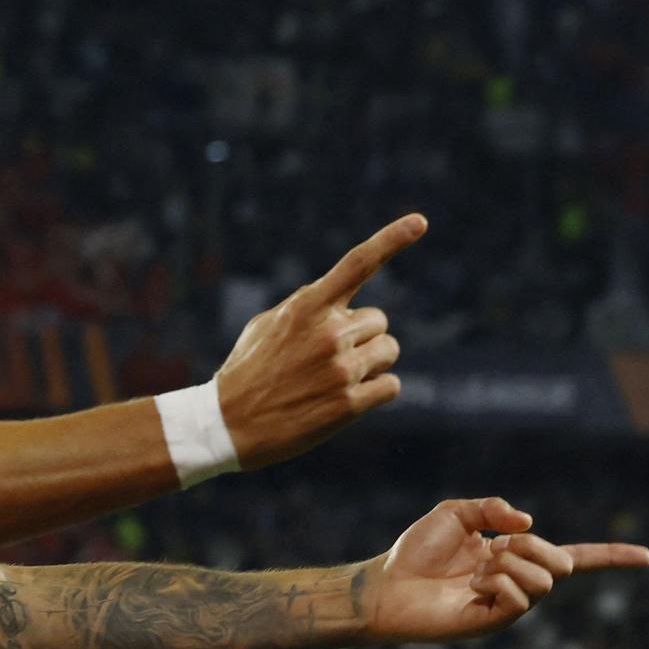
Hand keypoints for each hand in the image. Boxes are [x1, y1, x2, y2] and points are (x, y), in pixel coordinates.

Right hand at [214, 214, 423, 468]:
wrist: (228, 425)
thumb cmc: (247, 371)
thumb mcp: (266, 325)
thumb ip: (306, 307)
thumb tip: (338, 300)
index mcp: (307, 307)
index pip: (357, 264)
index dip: (392, 240)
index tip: (421, 222)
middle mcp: (328, 333)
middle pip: (378, 321)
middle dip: (361, 337)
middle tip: (328, 358)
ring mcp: (340, 369)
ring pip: (389, 351)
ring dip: (372, 364)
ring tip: (336, 379)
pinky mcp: (348, 404)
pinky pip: (391, 386)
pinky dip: (377, 392)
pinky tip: (346, 400)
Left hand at [359, 497, 648, 643]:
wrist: (385, 585)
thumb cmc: (415, 552)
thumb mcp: (455, 514)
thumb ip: (493, 509)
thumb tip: (529, 524)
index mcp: (515, 558)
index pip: (573, 557)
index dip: (610, 556)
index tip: (647, 556)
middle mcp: (518, 584)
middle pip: (560, 563)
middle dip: (531, 547)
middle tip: (493, 547)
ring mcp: (508, 606)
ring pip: (544, 580)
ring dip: (511, 563)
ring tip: (477, 568)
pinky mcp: (494, 623)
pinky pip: (520, 598)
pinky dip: (497, 581)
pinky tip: (471, 586)